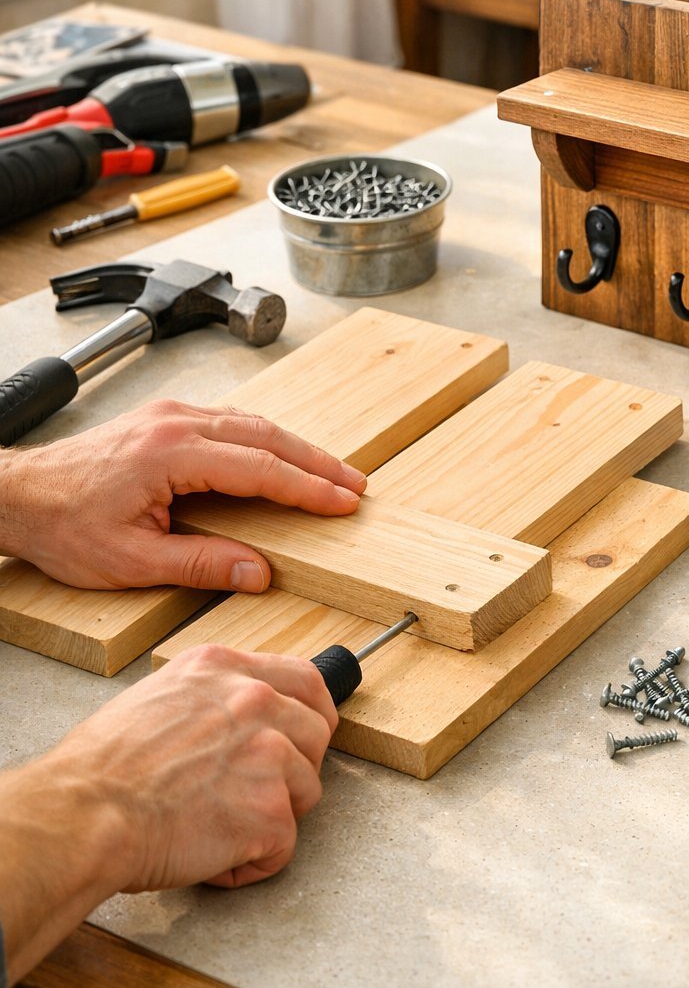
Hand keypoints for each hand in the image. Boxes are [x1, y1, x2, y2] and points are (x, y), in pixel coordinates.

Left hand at [0, 399, 364, 592]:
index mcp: (172, 453)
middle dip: (317, 461)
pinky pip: (229, 421)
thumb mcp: (132, 561)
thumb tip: (257, 573)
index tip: (343, 501)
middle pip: (267, 435)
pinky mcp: (163, 419)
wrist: (17, 495)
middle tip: (355, 484)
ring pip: (251, 423)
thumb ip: (201, 564)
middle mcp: (175, 422)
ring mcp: (169, 415)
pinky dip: (264, 439)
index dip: (308, 487)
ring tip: (329, 473)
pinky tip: (278, 456)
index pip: (260, 467)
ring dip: (294, 448)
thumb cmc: (62, 524)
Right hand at [53, 644, 338, 889]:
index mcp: (223, 669)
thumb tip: (226, 722)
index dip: (309, 714)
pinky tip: (210, 857)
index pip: (304, 679)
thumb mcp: (155, 698)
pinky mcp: (270, 809)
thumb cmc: (99, 769)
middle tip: (251, 795)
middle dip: (294, 769)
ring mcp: (269, 753)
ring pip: (306, 790)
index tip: (304, 735)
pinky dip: (251, 863)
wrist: (84, 814)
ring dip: (270, 817)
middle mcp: (254, 700)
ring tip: (216, 827)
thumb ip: (207, 700)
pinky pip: (283, 847)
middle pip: (317, 734)